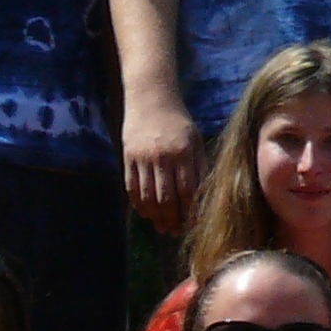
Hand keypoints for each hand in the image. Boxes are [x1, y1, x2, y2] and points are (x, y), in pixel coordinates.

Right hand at [123, 97, 199, 235]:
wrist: (151, 99)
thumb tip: (202, 197)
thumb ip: (199, 166)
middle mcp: (163, 157)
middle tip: (176, 232)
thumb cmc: (179, 122)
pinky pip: (132, 187)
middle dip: (173, 219)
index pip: (188, 191)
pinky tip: (147, 214)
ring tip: (162, 227)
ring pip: (148, 196)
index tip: (194, 225)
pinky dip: (139, 204)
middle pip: (167, 198)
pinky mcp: (128, 157)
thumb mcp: (195, 140)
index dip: (191, 212)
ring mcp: (143, 158)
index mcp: (184, 152)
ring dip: (156, 216)